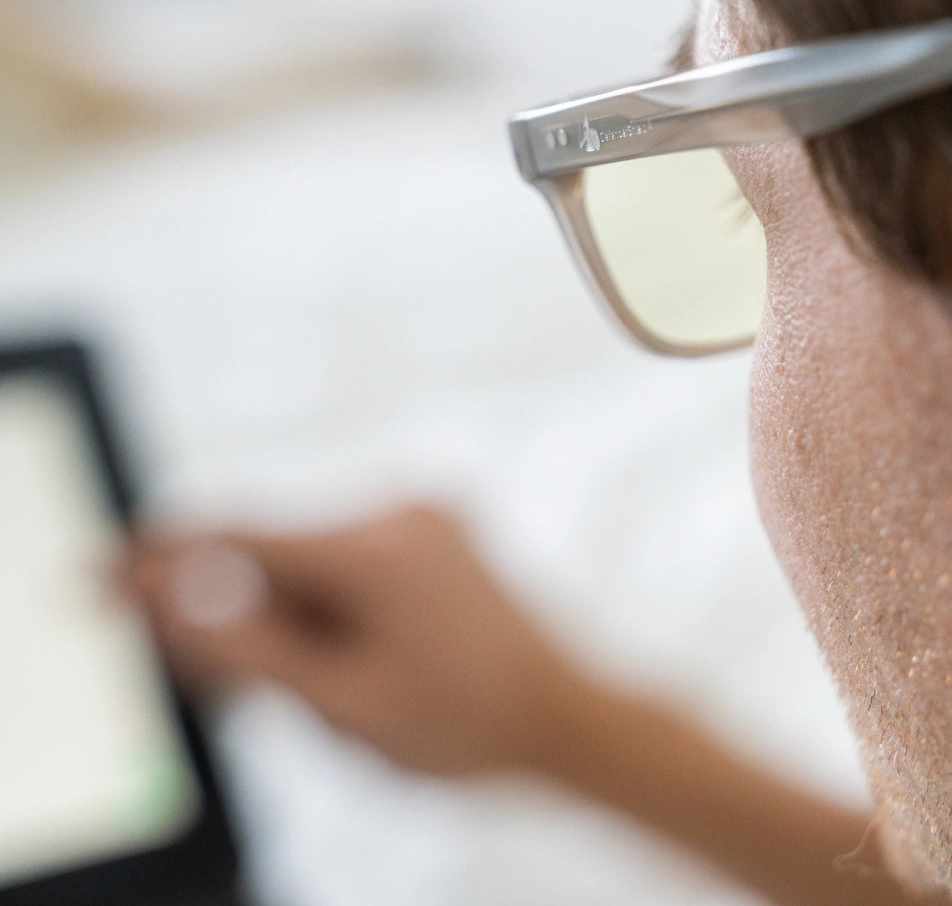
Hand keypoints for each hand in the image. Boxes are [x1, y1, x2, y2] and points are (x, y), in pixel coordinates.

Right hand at [127, 506, 581, 777]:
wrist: (566, 717)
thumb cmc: (468, 722)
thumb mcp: (338, 701)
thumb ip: (243, 646)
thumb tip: (166, 597)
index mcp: (375, 546)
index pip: (238, 536)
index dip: (163, 559)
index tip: (105, 573)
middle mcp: (401, 510)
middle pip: (277, 551)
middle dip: (246, 614)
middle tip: (249, 683)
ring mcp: (426, 515)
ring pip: (315, 560)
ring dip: (297, 617)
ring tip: (335, 687)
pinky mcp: (438, 531)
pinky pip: (355, 559)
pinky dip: (333, 605)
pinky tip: (353, 658)